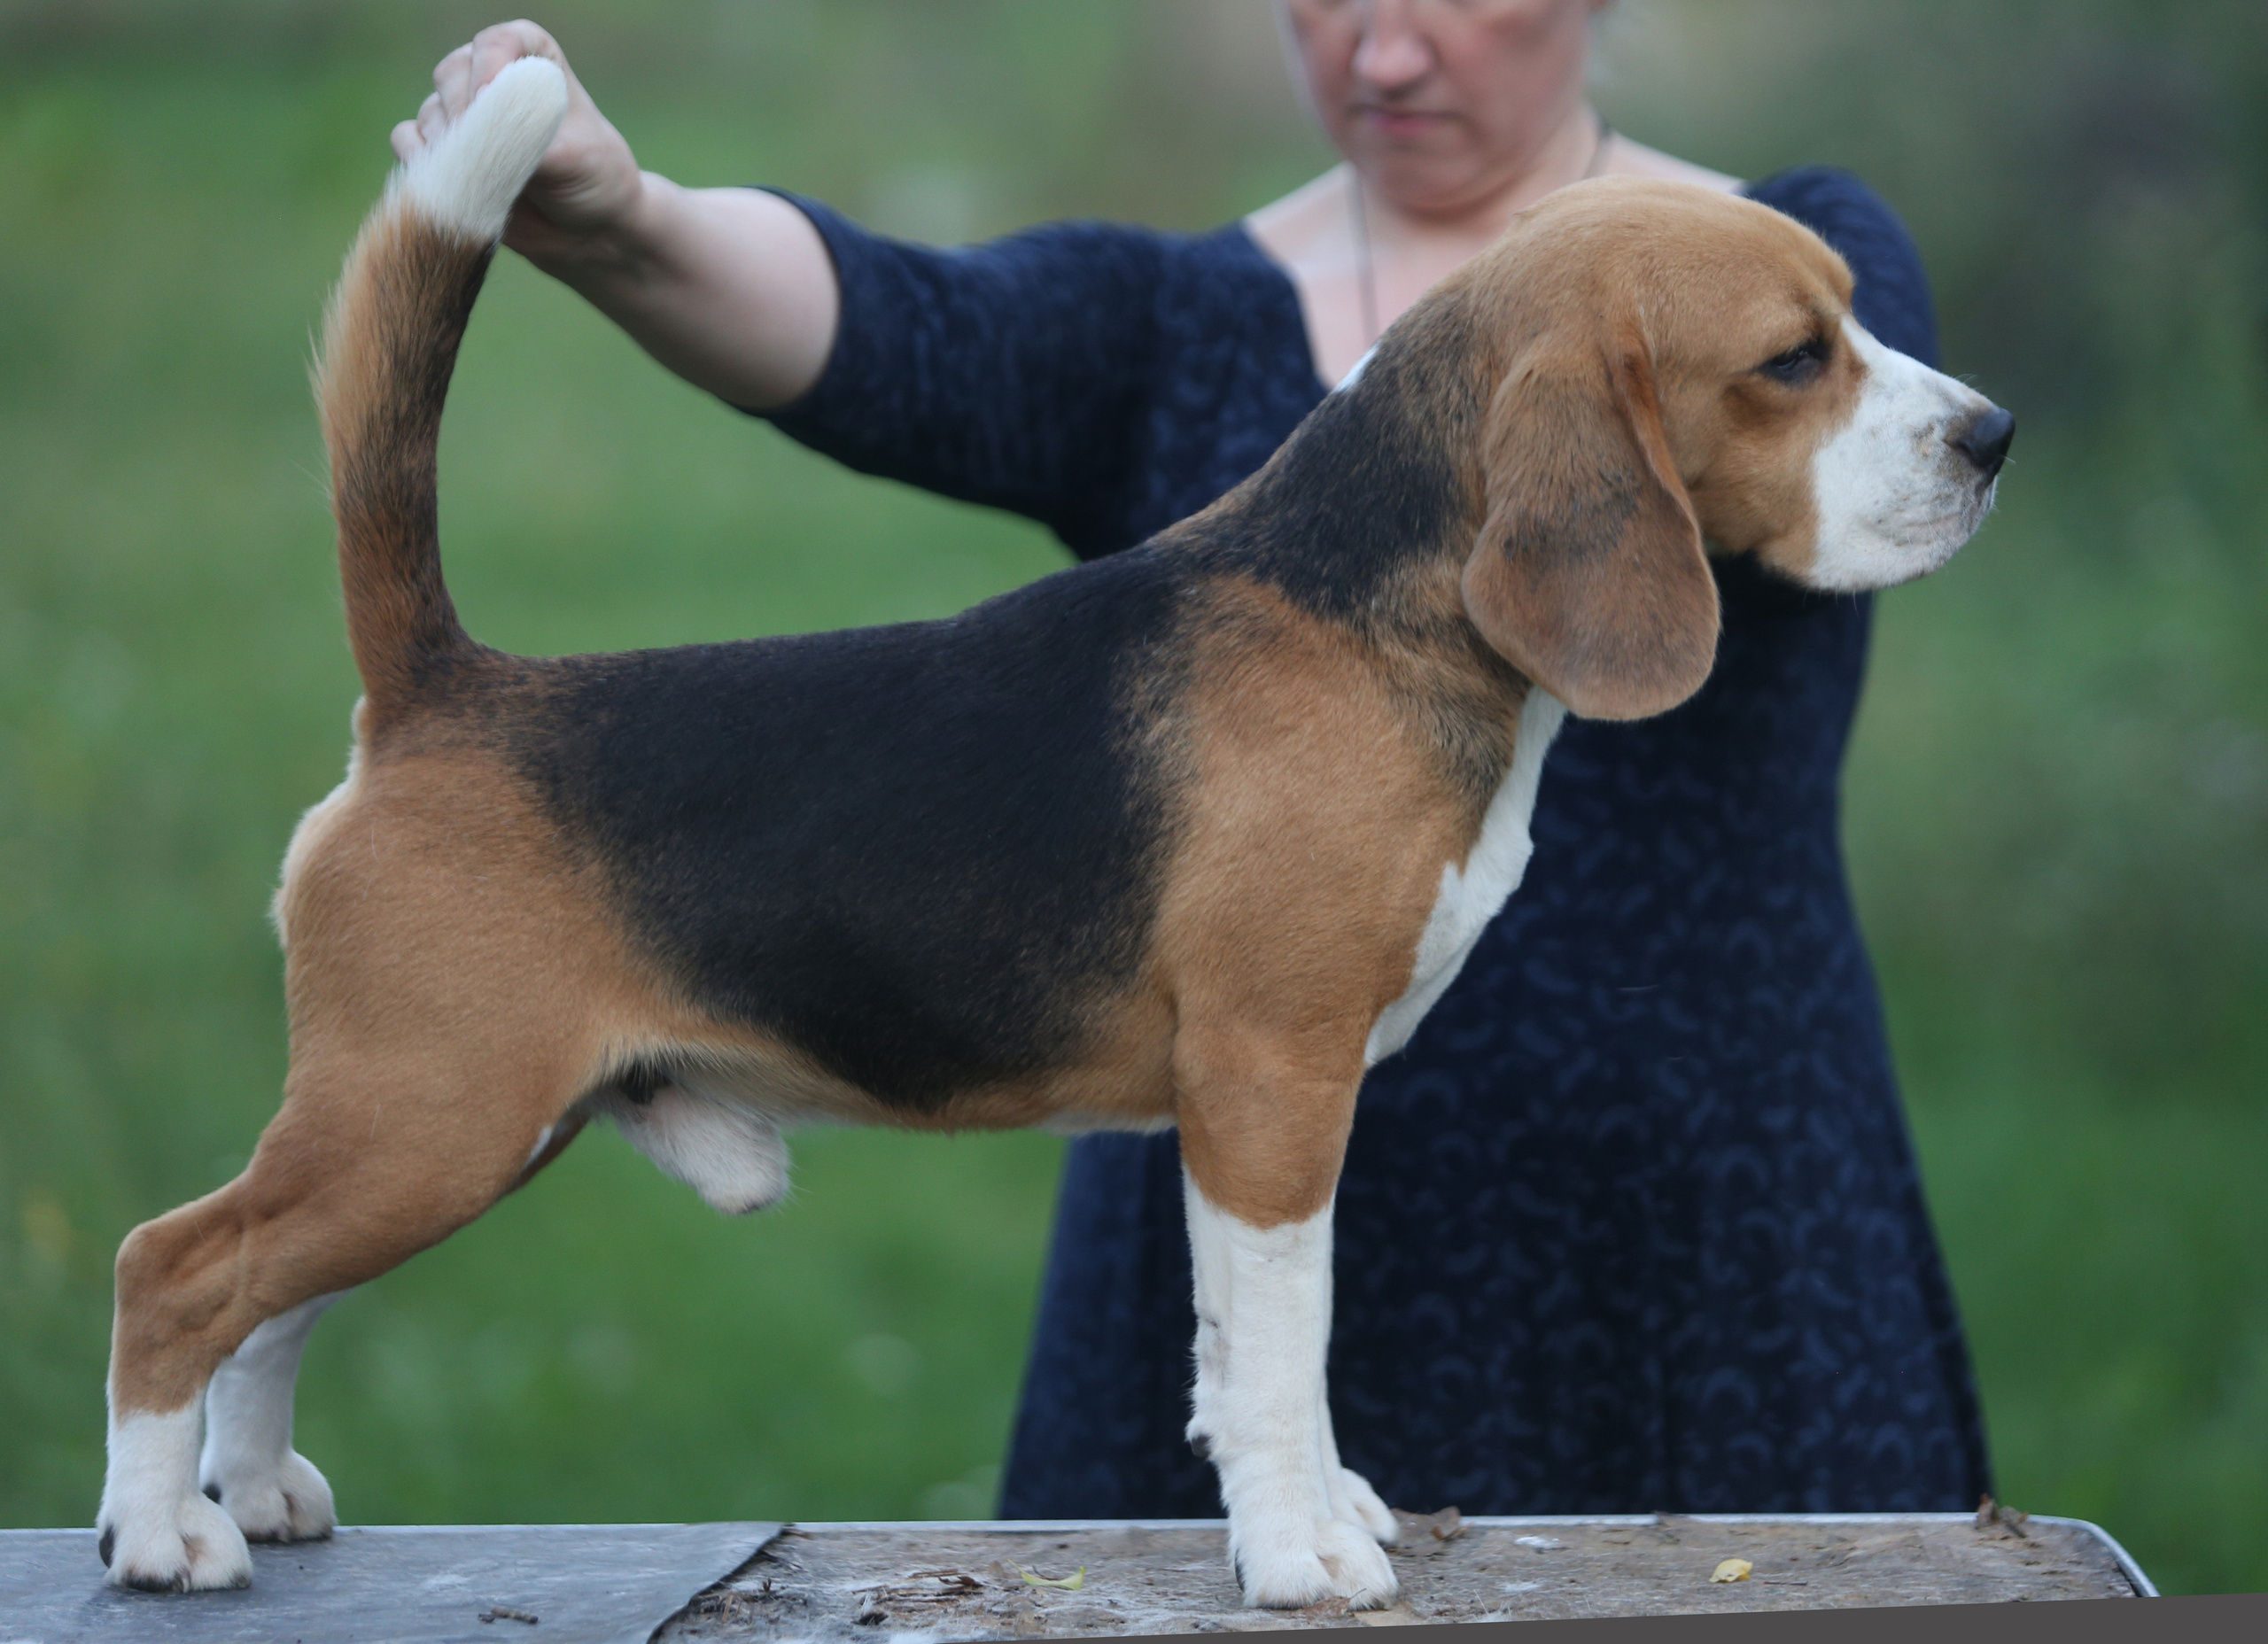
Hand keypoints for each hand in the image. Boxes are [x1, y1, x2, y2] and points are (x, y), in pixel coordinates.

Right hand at [389, 19, 641, 264]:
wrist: (586, 231)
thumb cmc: (593, 182)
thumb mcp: (575, 156)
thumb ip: (527, 136)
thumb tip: (475, 131)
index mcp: (533, 59)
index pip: (497, 42)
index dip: (491, 68)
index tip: (493, 101)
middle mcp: (492, 76)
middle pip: (452, 74)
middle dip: (466, 115)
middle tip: (490, 153)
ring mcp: (465, 113)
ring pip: (430, 113)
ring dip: (451, 148)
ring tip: (491, 180)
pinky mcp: (443, 149)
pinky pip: (407, 141)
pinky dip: (422, 161)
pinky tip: (454, 185)